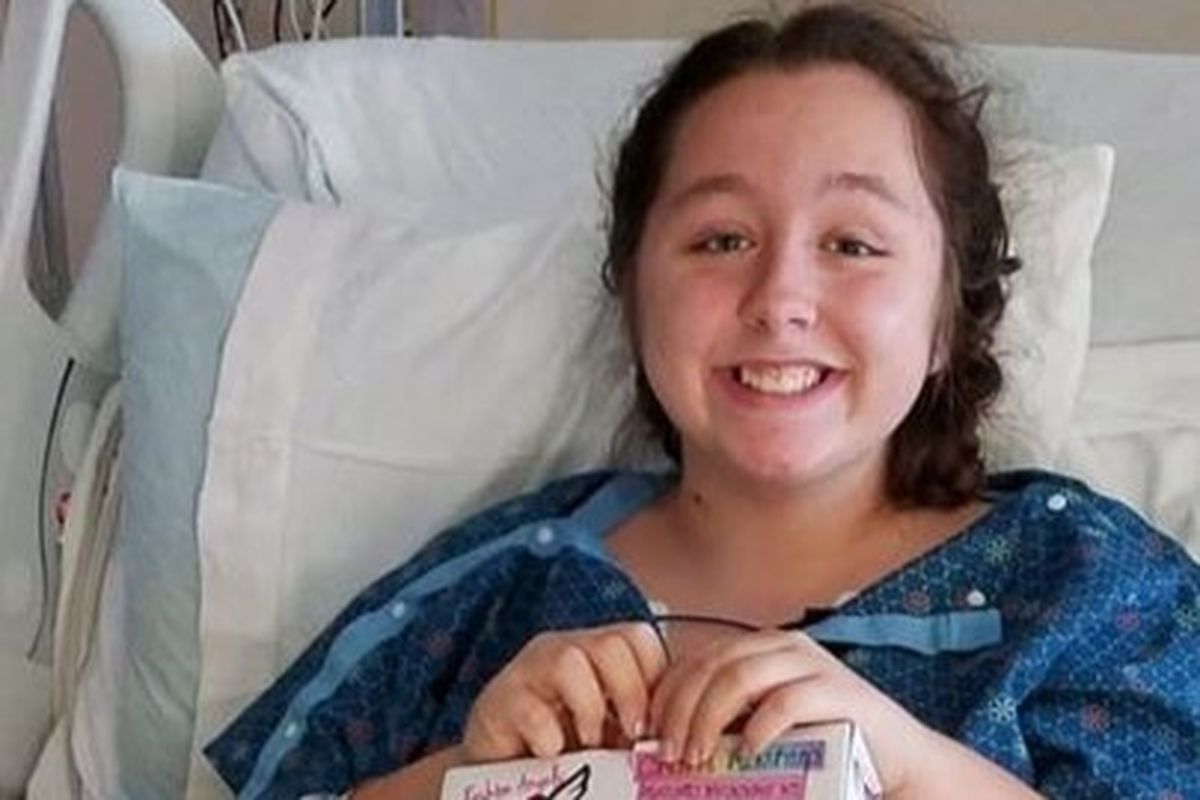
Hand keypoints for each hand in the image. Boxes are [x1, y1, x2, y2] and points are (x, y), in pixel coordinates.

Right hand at [462, 622, 667, 762]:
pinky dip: (549, 736)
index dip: (656, 676)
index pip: (639, 636)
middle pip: (611, 642)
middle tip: (631, 735)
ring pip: (570, 660)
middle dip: (631, 693)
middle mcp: (562, 650)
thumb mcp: (610, 730)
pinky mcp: (498, 702)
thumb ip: (638, 719)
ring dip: (590, 709)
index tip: (656, 721)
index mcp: (594, 652)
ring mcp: (528, 671)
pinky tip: (552, 752)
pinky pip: (531, 707)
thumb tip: (678, 733)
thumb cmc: (562, 746)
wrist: (501, 768)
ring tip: (589, 743)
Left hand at [648, 629, 929, 794]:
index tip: (648, 732)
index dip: (668, 693)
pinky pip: (787, 702)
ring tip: (698, 756)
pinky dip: (759, 728)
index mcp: (762, 647)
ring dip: (711, 718)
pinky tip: (747, 753)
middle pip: (714, 665)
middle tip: (669, 752)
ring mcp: (813, 664)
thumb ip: (730, 720)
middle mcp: (784, 646)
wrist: (897, 758)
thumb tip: (669, 740)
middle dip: (683, 708)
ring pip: (742, 676)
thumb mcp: (766, 725)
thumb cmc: (825, 742)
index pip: (699, 659)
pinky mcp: (839, 691)